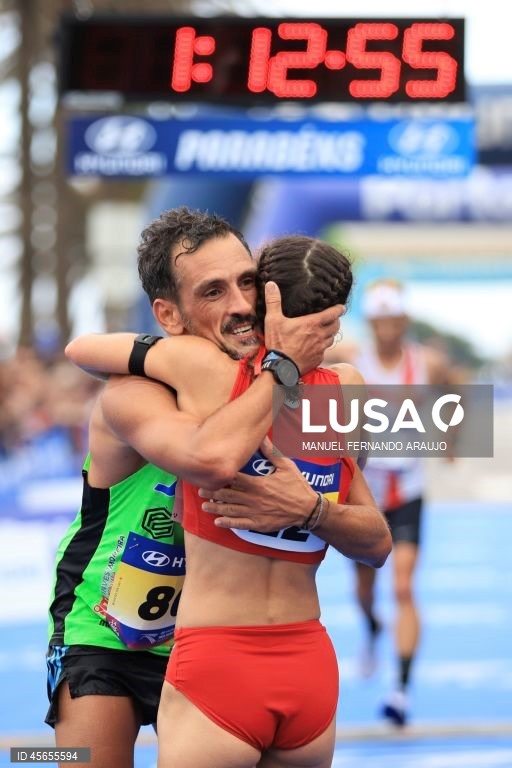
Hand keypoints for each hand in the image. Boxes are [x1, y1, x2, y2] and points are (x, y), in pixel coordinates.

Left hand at [198, 438, 316, 531]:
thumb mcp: (286, 466)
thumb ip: (272, 453)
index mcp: (259, 484)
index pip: (235, 479)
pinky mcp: (259, 524)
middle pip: (228, 495)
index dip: (221, 477)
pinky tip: (217, 522)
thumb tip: (262, 437)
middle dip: (213, 493)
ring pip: (231, 510)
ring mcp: (256, 512)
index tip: (210, 475)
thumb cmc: (297, 486)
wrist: (308, 509)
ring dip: (216, 508)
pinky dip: (227, 523)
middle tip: (200, 491)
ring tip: (204, 506)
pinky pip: (240, 524)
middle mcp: (254, 498)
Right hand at [263, 282, 344, 373]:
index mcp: (312, 324)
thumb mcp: (273, 320)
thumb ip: (273, 301)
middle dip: (336, 321)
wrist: (282, 367)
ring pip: (332, 338)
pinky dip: (323, 346)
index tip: (342, 307)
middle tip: (333, 318)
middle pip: (336, 326)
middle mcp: (320, 335)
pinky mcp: (317, 359)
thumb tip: (271, 284)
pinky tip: (317, 346)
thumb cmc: (278, 343)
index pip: (333, 314)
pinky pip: (325, 351)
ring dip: (330, 334)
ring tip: (326, 331)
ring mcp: (320, 349)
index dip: (339, 309)